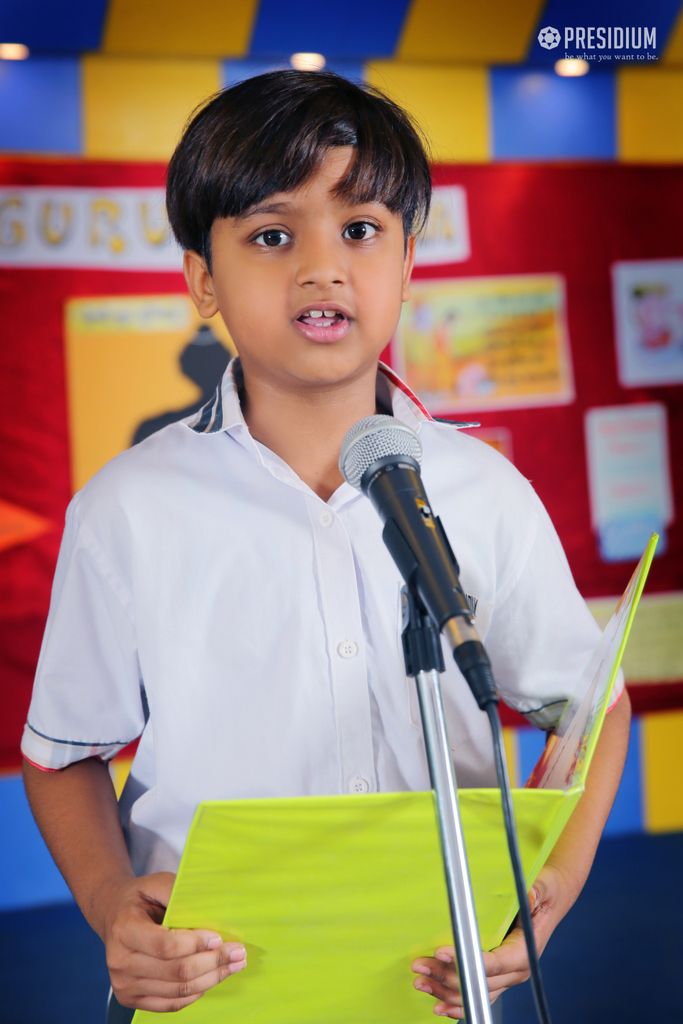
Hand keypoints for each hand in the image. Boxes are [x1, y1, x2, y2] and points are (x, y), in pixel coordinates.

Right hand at [103, 871, 246, 1011]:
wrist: (114, 916)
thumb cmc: (141, 898)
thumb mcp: (157, 883)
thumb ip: (179, 894)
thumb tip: (209, 912)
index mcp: (124, 929)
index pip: (167, 945)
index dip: (196, 944)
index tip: (220, 938)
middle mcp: (120, 961)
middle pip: (177, 971)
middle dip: (214, 962)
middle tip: (239, 952)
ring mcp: (124, 985)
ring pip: (178, 989)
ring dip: (212, 978)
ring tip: (233, 965)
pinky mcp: (130, 999)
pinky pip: (171, 1003)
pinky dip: (196, 992)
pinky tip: (212, 978)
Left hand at [411, 865, 563, 1017]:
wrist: (550, 900)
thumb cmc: (546, 893)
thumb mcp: (544, 887)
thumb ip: (536, 892)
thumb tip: (529, 896)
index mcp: (525, 951)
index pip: (494, 963)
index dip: (467, 960)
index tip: (441, 952)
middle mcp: (516, 970)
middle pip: (478, 980)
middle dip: (446, 976)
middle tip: (419, 966)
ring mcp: (506, 976)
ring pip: (474, 992)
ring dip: (445, 990)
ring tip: (420, 981)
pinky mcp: (497, 976)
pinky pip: (477, 995)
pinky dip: (457, 1002)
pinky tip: (438, 1004)